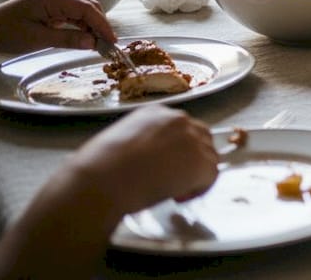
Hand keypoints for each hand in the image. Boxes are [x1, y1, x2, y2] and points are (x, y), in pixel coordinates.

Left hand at [0, 0, 117, 56]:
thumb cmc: (7, 33)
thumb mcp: (38, 39)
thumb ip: (68, 39)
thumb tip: (94, 43)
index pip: (86, 8)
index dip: (102, 24)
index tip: (113, 41)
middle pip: (88, 6)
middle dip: (101, 23)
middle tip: (109, 44)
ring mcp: (52, 0)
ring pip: (82, 10)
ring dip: (92, 25)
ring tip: (99, 42)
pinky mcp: (49, 8)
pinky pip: (72, 14)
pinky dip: (82, 25)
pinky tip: (85, 36)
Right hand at [65, 104, 217, 212]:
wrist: (101, 180)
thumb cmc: (98, 167)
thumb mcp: (119, 143)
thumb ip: (141, 144)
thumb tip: (145, 159)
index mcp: (155, 113)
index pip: (180, 127)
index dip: (177, 149)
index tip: (165, 165)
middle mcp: (177, 120)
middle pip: (201, 137)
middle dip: (192, 158)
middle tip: (173, 179)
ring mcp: (192, 139)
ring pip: (209, 156)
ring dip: (195, 175)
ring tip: (173, 191)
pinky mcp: (200, 162)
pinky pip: (211, 176)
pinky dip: (199, 189)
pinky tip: (178, 197)